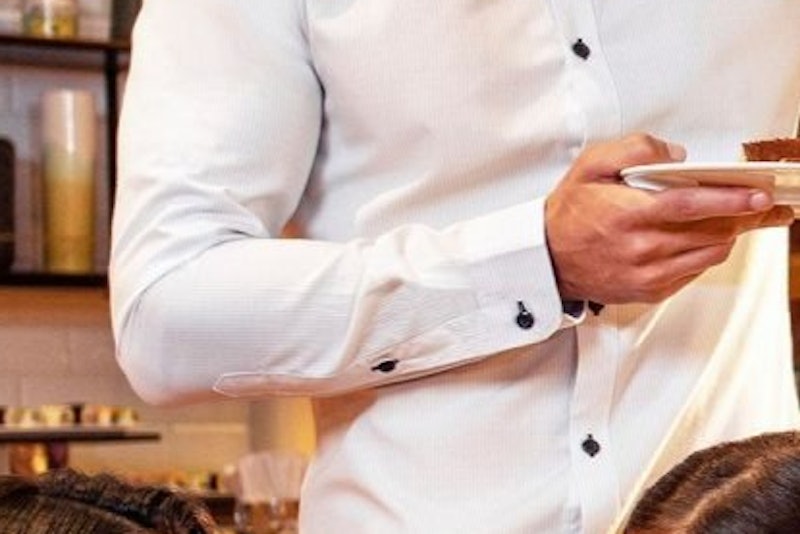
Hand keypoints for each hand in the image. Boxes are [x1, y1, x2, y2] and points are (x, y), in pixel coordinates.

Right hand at [545, 133, 793, 303]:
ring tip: (733, 219)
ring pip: (708, 254)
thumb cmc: (569, 213)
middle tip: (760, 204)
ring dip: (726, 234)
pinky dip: (704, 254)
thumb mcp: (590, 165)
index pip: (690, 206)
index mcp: (629, 215)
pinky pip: (693, 272)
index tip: (756, 195)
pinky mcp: (649, 290)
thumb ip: (634, 149)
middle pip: (709, 231)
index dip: (729, 200)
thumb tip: (675, 155)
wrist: (548, 258)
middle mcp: (641, 248)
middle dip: (741, 216)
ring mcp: (647, 274)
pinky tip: (701, 239)